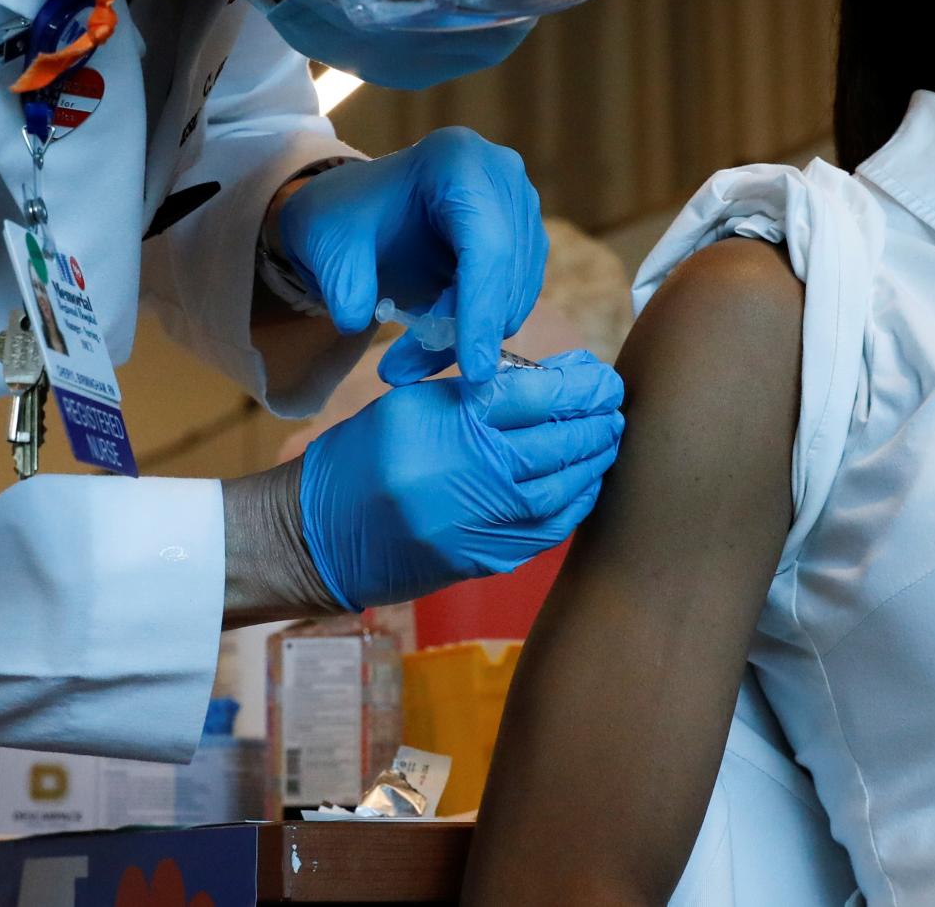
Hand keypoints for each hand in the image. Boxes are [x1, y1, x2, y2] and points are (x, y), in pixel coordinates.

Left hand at [270, 127, 545, 381]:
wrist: (355, 208)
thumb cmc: (343, 217)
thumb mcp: (325, 242)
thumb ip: (341, 280)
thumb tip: (356, 320)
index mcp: (457, 160)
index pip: (486, 244)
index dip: (482, 309)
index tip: (473, 372)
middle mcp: (502, 175)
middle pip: (507, 272)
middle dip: (467, 332)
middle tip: (404, 371)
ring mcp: (520, 205)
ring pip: (514, 292)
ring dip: (468, 335)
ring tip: (406, 359)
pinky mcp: (523, 238)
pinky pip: (512, 296)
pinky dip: (476, 327)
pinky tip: (431, 338)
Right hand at [296, 351, 623, 610]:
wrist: (319, 534)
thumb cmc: (364, 456)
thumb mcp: (412, 404)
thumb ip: (479, 393)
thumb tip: (552, 383)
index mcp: (445, 423)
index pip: (532, 395)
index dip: (576, 384)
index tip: (598, 374)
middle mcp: (464, 473)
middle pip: (553, 442)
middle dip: (594, 420)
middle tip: (615, 403)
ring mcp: (476, 524)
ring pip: (559, 489)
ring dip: (593, 461)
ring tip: (609, 438)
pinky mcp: (481, 561)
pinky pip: (546, 533)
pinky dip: (574, 504)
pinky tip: (587, 482)